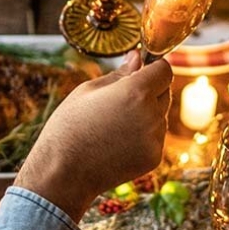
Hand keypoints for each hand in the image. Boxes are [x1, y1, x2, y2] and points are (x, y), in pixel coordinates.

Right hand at [15, 52, 172, 220]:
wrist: (63, 172)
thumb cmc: (70, 126)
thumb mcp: (89, 90)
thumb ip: (120, 73)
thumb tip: (138, 57)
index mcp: (136, 92)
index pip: (164, 70)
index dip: (153, 68)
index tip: (141, 71)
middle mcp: (152, 114)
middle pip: (165, 92)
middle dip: (149, 91)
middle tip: (119, 101)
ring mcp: (155, 138)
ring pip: (160, 116)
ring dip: (147, 114)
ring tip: (114, 125)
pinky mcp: (154, 158)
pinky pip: (155, 138)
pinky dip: (143, 136)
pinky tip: (118, 142)